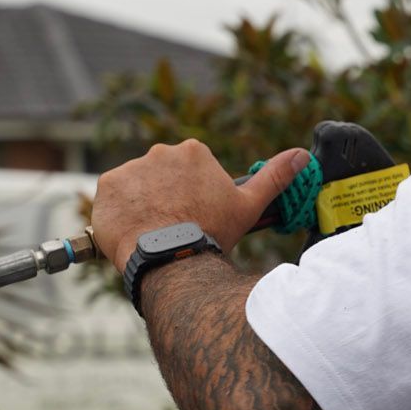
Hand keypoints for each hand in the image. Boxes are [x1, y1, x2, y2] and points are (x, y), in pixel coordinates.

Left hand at [90, 139, 309, 273]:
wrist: (172, 258)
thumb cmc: (212, 233)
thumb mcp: (248, 206)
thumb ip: (275, 176)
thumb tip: (303, 155)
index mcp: (194, 152)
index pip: (189, 172)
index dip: (192, 197)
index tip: (194, 217)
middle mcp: (160, 152)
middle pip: (162, 177)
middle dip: (166, 199)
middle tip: (174, 228)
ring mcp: (131, 167)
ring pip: (138, 188)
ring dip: (144, 206)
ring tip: (155, 234)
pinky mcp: (107, 186)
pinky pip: (113, 198)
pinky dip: (121, 213)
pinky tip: (135, 232)